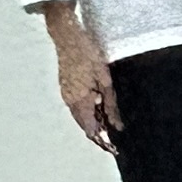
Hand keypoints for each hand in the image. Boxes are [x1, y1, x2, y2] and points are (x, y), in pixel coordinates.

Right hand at [45, 11, 116, 149]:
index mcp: (79, 101)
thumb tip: (117, 126)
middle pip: (84, 125)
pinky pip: (76, 105)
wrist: (66, 34)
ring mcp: (65, 93)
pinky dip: (87, 110)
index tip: (114, 146)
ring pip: (80, 116)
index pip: (89, 130)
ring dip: (93, 120)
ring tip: (108, 117)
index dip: (102, 140)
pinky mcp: (65, 87)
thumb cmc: (87, 53)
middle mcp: (69, 100)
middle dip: (98, 131)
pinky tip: (98, 104)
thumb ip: (110, 105)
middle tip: (115, 131)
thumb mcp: (105, 80)